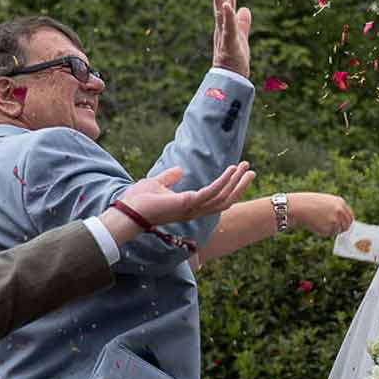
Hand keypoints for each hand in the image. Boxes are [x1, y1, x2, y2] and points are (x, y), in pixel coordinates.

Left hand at [104, 162, 256, 243]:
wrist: (127, 211)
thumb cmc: (138, 200)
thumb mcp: (157, 183)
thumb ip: (169, 178)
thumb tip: (179, 170)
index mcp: (189, 206)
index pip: (216, 198)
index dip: (229, 187)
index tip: (238, 172)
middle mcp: (195, 210)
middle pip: (226, 200)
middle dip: (239, 185)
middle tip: (251, 170)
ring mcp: (193, 208)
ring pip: (223, 197)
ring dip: (236, 182)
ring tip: (246, 167)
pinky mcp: (188, 203)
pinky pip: (212, 192)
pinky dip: (223, 181)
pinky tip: (231, 170)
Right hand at [207, 0, 251, 79]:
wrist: (231, 81)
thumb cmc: (235, 61)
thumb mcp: (241, 37)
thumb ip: (243, 22)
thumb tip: (245, 9)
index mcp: (226, 21)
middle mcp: (222, 24)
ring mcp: (224, 33)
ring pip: (220, 8)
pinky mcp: (228, 44)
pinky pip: (228, 28)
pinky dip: (227, 16)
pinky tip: (226, 5)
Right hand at [290, 192, 352, 238]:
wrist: (298, 206)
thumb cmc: (308, 203)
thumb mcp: (325, 201)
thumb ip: (335, 209)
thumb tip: (340, 220)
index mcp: (340, 202)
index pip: (350, 216)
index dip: (347, 222)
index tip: (344, 226)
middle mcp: (340, 211)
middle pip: (346, 225)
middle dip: (341, 229)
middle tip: (334, 230)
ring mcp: (336, 220)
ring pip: (337, 230)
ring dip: (330, 230)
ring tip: (318, 223)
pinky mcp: (329, 228)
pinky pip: (329, 234)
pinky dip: (323, 232)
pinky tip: (315, 225)